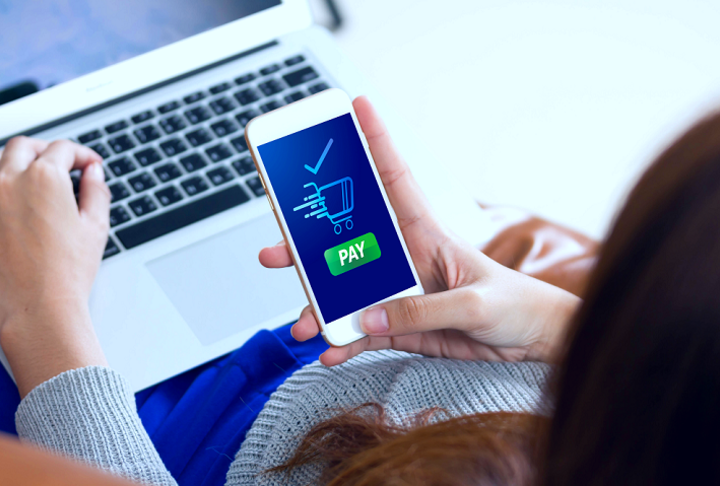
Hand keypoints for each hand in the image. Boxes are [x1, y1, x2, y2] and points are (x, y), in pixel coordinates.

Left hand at [0, 137, 109, 396]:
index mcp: (45, 178)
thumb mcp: (96, 228)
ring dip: (20, 166)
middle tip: (62, 165)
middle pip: (25, 147)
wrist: (36, 309)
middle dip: (47, 151)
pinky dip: (4, 190)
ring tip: (38, 183)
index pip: (64, 149)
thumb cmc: (67, 274)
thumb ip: (97, 192)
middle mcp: (9, 181)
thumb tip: (94, 174)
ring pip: (0, 164)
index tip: (90, 165)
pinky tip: (16, 205)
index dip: (83, 154)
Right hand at [260, 97, 579, 365]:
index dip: (377, 142)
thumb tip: (369, 316)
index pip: (395, 179)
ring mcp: (398, 293)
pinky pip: (362, 333)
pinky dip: (344, 343)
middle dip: (308, 245)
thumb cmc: (514, 305)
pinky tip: (329, 350)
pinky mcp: (400, 326)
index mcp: (426, 235)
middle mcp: (404, 259)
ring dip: (318, 305)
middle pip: (346, 243)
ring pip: (345, 293)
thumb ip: (424, 310)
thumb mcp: (474, 302)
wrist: (530, 342)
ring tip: (302, 323)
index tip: (357, 108)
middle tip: (276, 251)